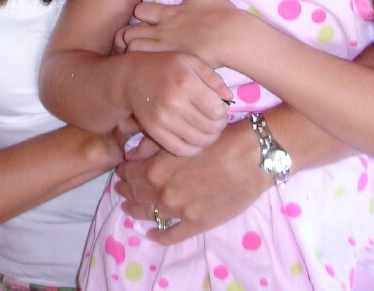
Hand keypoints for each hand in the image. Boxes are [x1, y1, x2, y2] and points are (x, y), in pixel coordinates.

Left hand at [115, 117, 269, 242]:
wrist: (251, 157)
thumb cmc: (218, 138)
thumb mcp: (181, 137)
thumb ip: (153, 145)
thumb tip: (133, 154)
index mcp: (157, 169)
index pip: (130, 173)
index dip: (124, 171)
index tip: (122, 169)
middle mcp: (164, 193)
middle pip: (137, 194)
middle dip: (126, 189)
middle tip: (121, 187)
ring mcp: (180, 212)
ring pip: (150, 214)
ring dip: (137, 210)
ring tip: (129, 207)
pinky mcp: (198, 223)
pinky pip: (172, 235)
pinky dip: (159, 235)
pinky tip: (152, 233)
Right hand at [125, 52, 231, 156]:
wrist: (131, 78)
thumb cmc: (164, 66)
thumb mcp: (189, 61)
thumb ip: (211, 77)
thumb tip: (229, 98)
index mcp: (186, 82)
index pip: (216, 110)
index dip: (224, 112)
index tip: (220, 108)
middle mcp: (174, 102)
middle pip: (210, 127)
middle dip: (219, 126)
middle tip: (216, 120)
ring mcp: (163, 119)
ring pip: (199, 141)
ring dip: (209, 138)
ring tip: (207, 129)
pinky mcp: (155, 131)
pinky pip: (181, 150)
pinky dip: (193, 148)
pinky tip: (195, 138)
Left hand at [128, 0, 245, 67]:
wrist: (233, 37)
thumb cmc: (221, 14)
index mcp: (168, 13)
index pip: (139, 10)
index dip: (139, 14)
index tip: (146, 20)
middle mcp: (162, 31)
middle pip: (129, 32)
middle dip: (128, 34)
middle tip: (134, 40)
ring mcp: (165, 49)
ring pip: (133, 49)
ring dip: (132, 50)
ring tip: (138, 54)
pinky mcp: (171, 64)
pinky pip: (146, 63)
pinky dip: (142, 63)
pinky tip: (148, 66)